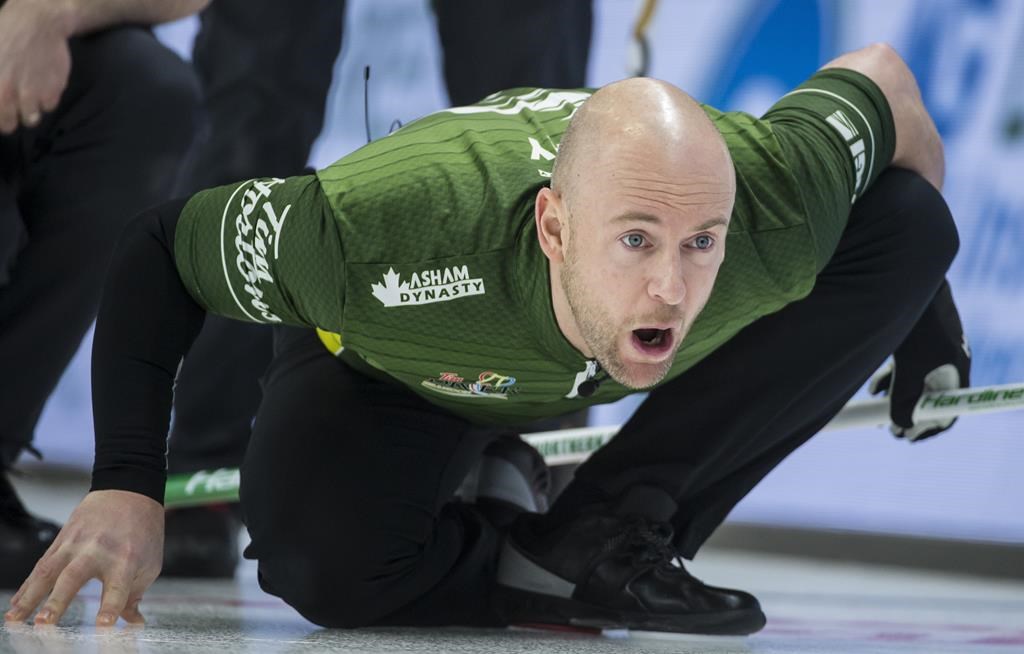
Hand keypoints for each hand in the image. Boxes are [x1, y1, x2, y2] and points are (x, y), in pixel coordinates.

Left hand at [0, 0, 73, 133]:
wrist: (38, 23)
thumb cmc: (7, 33)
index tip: (1, 114)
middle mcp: (12, 94)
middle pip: (10, 125)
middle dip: (10, 121)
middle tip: (13, 113)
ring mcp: (35, 94)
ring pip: (32, 119)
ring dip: (30, 113)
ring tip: (29, 100)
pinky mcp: (54, 90)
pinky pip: (50, 105)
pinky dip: (47, 100)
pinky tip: (44, 87)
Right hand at [4, 490, 163, 626]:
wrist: (129, 492)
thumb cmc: (142, 532)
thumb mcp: (149, 563)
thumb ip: (134, 596)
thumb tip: (133, 624)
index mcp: (126, 559)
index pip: (118, 588)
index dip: (111, 607)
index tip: (104, 625)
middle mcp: (98, 551)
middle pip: (74, 578)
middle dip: (57, 602)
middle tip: (44, 624)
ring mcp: (77, 544)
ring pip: (48, 571)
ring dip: (30, 596)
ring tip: (14, 618)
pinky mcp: (62, 539)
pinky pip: (42, 565)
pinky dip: (27, 585)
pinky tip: (16, 603)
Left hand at [869, 279, 970, 440]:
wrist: (908, 278)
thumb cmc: (915, 323)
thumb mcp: (909, 366)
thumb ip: (904, 397)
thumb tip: (901, 425)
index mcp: (956, 369)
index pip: (950, 410)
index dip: (929, 427)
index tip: (907, 438)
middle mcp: (948, 360)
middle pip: (930, 397)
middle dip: (909, 414)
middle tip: (888, 428)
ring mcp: (932, 349)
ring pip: (915, 382)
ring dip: (896, 396)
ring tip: (876, 405)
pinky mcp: (915, 338)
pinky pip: (906, 366)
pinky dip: (891, 378)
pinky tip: (873, 386)